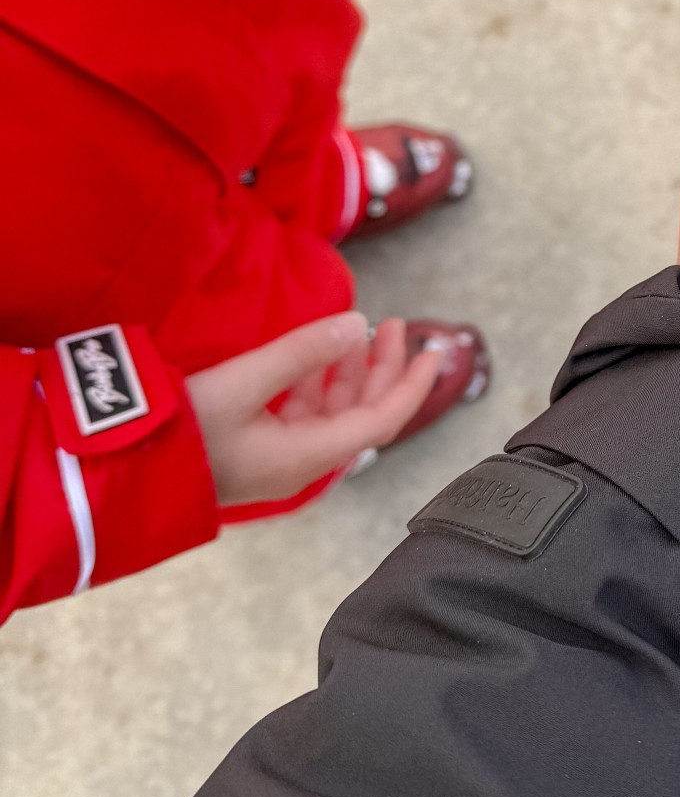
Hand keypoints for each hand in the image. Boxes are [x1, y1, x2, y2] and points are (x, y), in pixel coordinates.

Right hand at [186, 313, 442, 505]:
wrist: (127, 473)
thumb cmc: (184, 429)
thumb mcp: (244, 382)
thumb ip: (302, 352)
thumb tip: (356, 324)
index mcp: (310, 454)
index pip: (383, 420)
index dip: (413, 385)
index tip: (435, 352)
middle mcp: (303, 460)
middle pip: (363, 414)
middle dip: (385, 369)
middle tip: (395, 325)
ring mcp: (280, 457)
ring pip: (334, 412)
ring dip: (351, 373)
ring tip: (356, 331)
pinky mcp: (258, 450)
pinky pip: (305, 415)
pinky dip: (318, 383)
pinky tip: (313, 358)